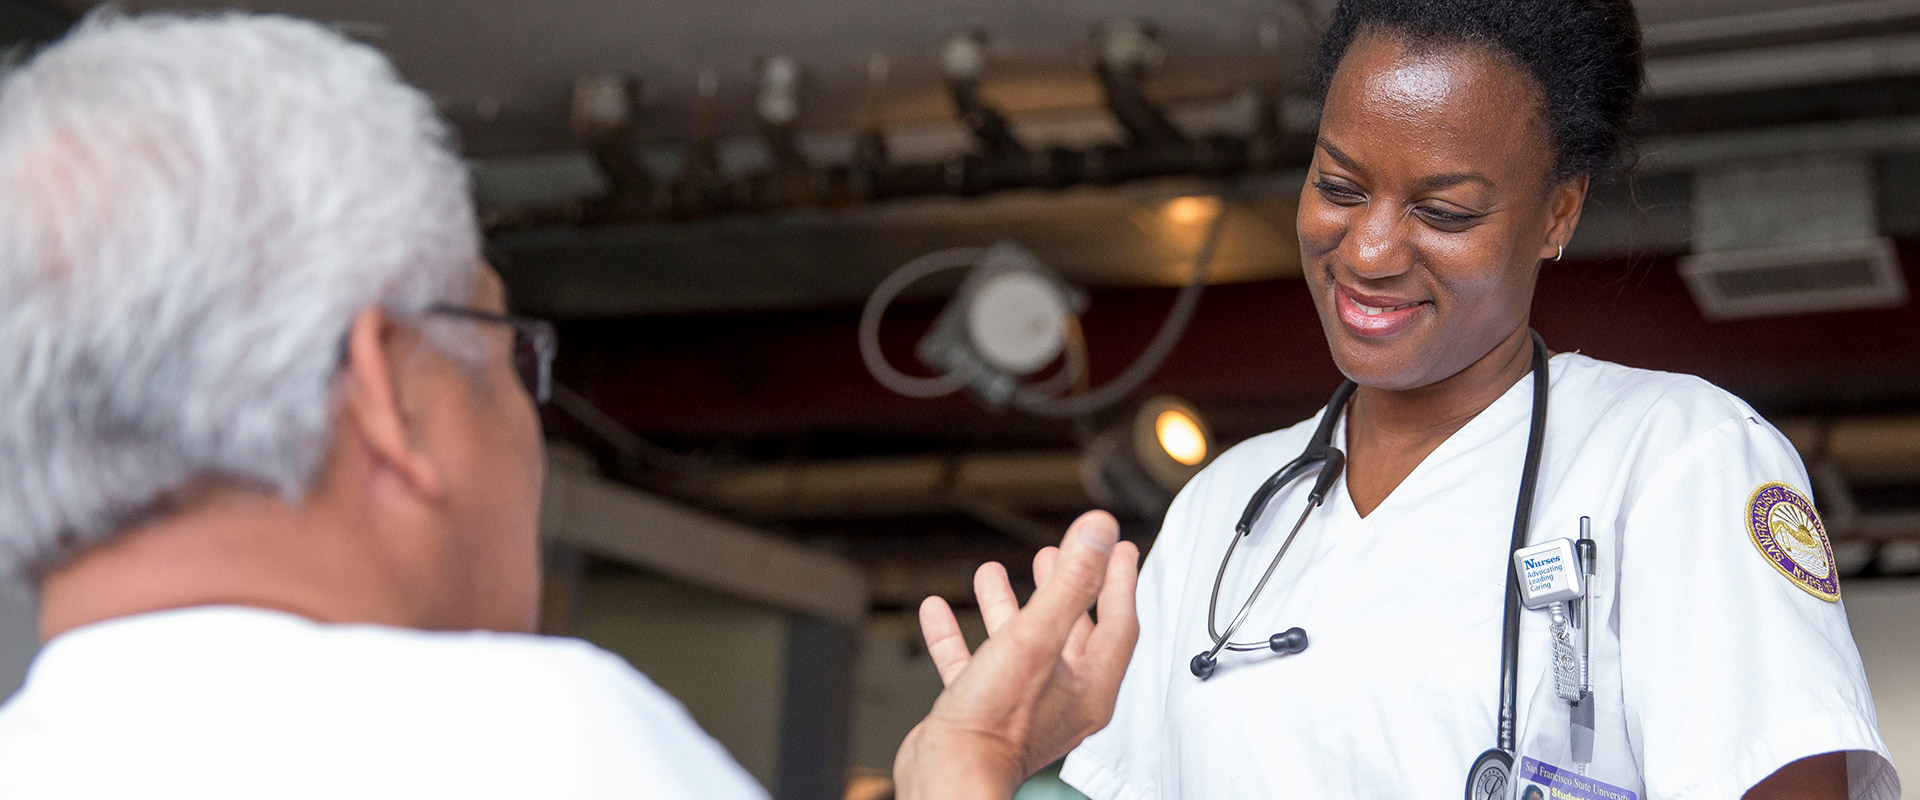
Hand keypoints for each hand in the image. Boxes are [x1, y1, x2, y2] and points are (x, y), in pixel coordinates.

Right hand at [892, 510, 1140, 799]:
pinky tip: (938, 612)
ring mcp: (1020, 707)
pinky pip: (971, 665)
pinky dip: (958, 636)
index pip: (1118, 622)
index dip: (1118, 580)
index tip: (1118, 548)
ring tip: (992, 574)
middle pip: (1071, 632)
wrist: (947, 778)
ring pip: (1018, 646)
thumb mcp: (1036, 637)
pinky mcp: (981, 714)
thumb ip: (1069, 582)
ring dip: (1006, 607)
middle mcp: (1060, 699)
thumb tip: (1099, 531)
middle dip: (1061, 588)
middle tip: (1056, 554)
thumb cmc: (996, 724)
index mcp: (1090, 686)